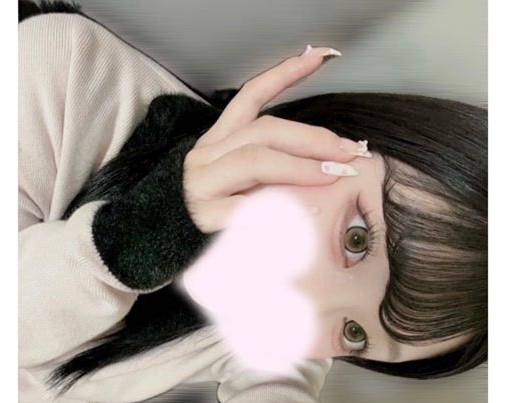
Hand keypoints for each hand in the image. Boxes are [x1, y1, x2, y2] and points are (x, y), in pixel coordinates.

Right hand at [182, 46, 370, 233]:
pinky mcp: (204, 217)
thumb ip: (264, 168)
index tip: (318, 57)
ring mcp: (203, 184)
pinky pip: (248, 209)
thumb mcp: (230, 181)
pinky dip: (278, 211)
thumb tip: (318, 163)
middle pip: (264, 131)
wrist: (160, 241)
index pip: (250, 98)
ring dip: (301, 166)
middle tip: (348, 151)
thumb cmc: (205, 214)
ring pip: (256, 160)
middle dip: (312, 138)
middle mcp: (207, 157)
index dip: (284, 75)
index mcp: (216, 143)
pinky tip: (299, 220)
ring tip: (332, 175)